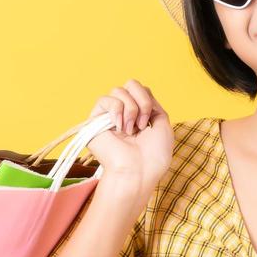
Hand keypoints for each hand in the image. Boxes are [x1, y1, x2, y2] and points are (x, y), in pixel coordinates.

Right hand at [84, 79, 173, 193]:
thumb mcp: (163, 123)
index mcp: (139, 115)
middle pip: (131, 84)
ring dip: (130, 109)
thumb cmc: (153, 155)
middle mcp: (123, 114)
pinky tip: (119, 128)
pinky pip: (104, 99)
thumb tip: (139, 92)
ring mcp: (109, 117)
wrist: (138, 171)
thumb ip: (152, 103)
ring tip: (130, 130)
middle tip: (142, 125)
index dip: (148, 99)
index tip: (151, 120)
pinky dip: (116, 110)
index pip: (142, 89)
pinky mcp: (94, 122)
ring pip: (118, 90)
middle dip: (142, 102)